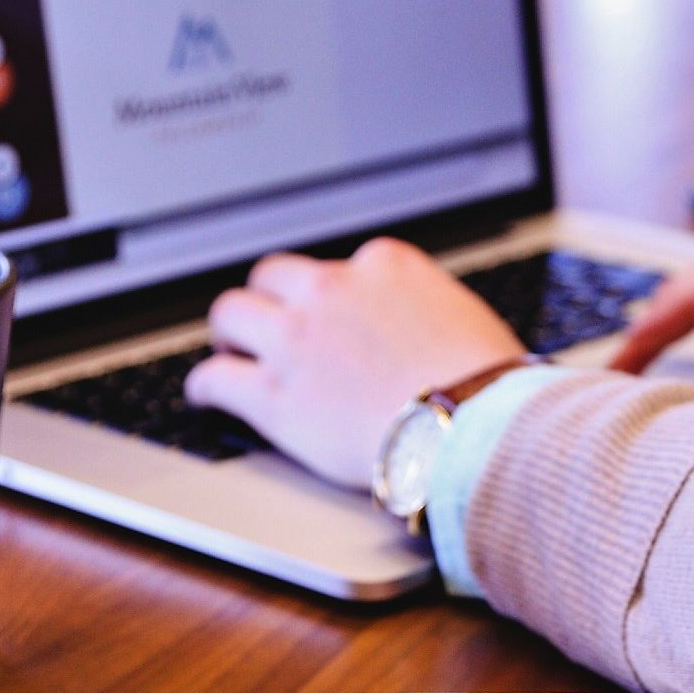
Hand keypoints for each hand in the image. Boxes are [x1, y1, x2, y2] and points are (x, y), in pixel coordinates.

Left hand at [185, 238, 525, 489]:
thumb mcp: (463, 317)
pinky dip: (205, 386)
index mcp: (384, 265)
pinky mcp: (274, 395)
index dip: (330, 295)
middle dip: (269, 300)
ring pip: (232, 314)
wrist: (474, 427)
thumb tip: (424, 330)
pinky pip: (215, 379)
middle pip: (273, 276)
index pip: (339, 266)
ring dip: (230, 333)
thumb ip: (426, 310)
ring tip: (231, 352)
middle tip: (268, 325)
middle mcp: (332, 289)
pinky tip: (207, 396)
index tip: (329, 315)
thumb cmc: (487, 384)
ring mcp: (297, 340)